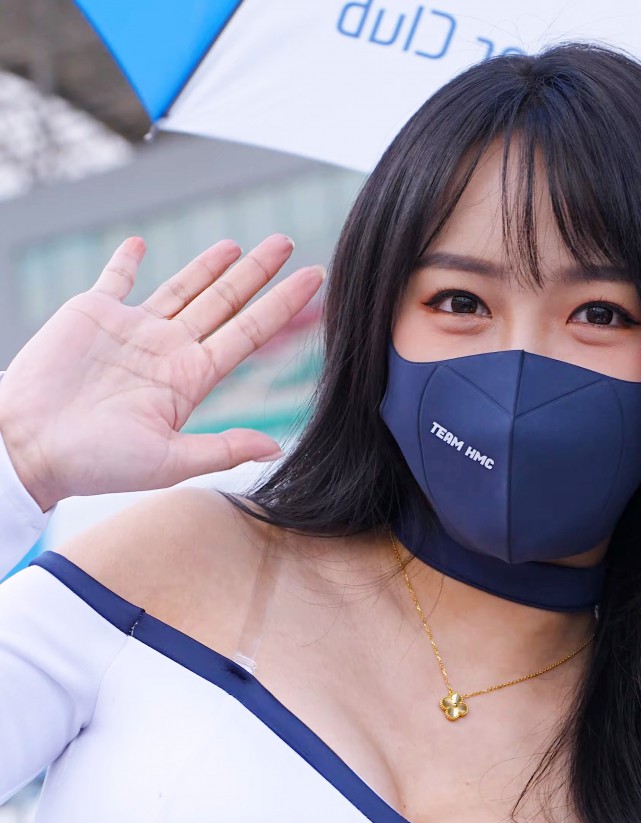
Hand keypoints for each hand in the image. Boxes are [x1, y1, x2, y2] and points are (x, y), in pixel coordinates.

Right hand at [0, 234, 324, 510]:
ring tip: (237, 244)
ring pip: (181, 287)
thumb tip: (276, 447)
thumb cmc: (96, 463)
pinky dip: (126, 262)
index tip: (313, 279)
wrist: (30, 446)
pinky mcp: (92, 314)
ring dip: (208, 265)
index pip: (247, 333)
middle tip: (286, 242)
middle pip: (223, 302)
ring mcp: (131, 331)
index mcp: (189, 380)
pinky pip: (114, 279)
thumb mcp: (168, 461)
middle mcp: (167, 351)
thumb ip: (222, 449)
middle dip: (256, 274)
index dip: (281, 305)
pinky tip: (138, 245)